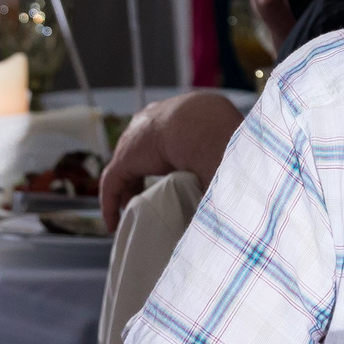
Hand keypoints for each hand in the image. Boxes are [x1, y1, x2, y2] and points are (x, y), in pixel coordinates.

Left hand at [97, 92, 245, 230]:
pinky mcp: (125, 158)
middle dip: (143, 180)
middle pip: (142, 156)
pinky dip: (111, 204)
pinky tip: (112, 224)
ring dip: (128, 194)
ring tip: (131, 217)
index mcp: (181, 120)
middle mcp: (156, 124)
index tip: (171, 185)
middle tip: (149, 202)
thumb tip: (232, 198)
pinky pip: (112, 184)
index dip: (166, 166)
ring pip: (126, 171)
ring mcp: (138, 139)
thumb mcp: (225, 149)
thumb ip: (222, 166)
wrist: (205, 126)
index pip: (167, 143)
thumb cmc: (225, 138)